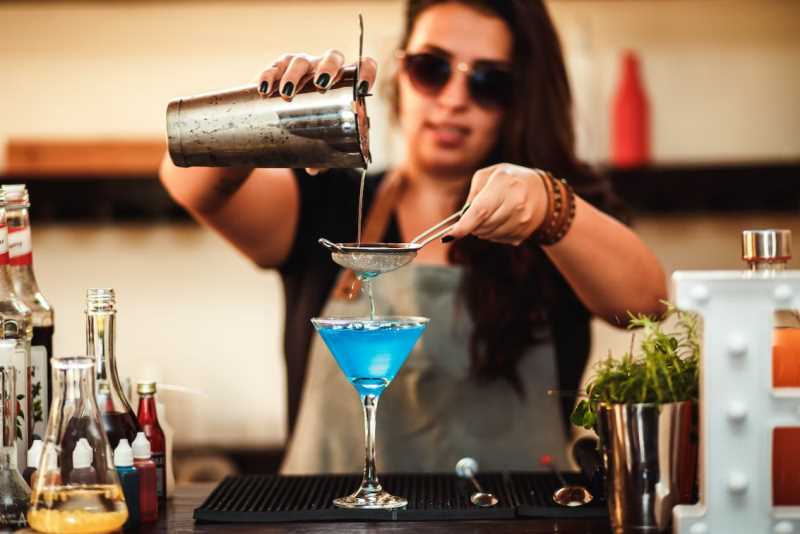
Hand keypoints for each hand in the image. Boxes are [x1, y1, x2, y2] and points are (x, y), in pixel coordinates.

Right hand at [256, 50, 376, 175]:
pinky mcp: (278, 67)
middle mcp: (324, 68)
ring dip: (294, 75)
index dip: (366, 72)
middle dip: (328, 68)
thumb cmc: (309, 128)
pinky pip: (273, 68)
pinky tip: (265, 89)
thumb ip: (322, 156)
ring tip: (287, 93)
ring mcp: (302, 65)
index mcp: (344, 82)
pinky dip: (269, 77)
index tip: (362, 87)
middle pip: (332, 57)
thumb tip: (314, 169)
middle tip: (321, 84)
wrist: (279, 118)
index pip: (363, 67)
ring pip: (301, 61)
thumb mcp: (320, 140)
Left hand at [447, 164, 547, 245]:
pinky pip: (499, 240)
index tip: (450, 234)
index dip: (464, 226)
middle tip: (475, 214)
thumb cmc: (508, 179)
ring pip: (489, 235)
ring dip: (483, 229)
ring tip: (491, 214)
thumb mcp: (488, 176)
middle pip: (483, 226)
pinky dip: (494, 233)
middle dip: (472, 224)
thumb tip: (461, 219)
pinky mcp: (525, 232)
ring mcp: (523, 220)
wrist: (541, 191)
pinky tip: (501, 220)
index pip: (481, 211)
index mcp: (505, 184)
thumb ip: (472, 194)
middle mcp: (517, 202)